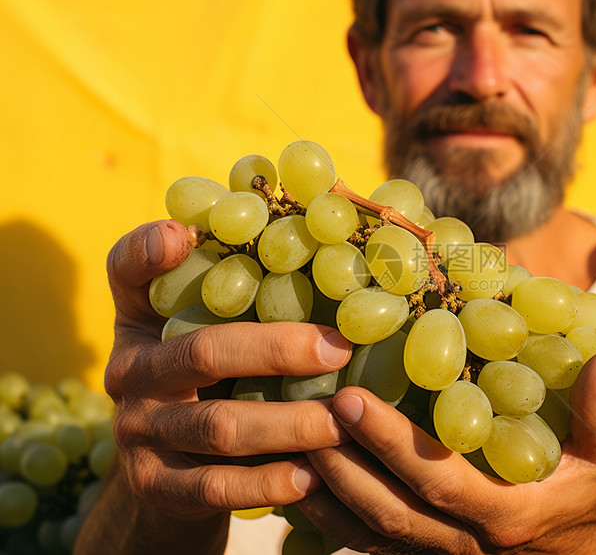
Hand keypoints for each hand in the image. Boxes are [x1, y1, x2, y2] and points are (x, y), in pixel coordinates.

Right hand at [104, 220, 353, 515]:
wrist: (173, 473)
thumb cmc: (215, 380)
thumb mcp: (215, 330)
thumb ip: (248, 292)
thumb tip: (334, 239)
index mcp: (144, 318)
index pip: (126, 270)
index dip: (147, 250)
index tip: (182, 236)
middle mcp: (131, 369)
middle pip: (203, 352)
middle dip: (277, 350)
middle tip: (338, 350)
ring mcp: (138, 429)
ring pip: (219, 425)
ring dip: (289, 425)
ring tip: (342, 422)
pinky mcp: (155, 485)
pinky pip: (215, 486)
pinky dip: (268, 482)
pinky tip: (312, 476)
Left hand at [301, 352, 595, 553]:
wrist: (570, 552)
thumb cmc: (584, 492)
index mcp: (505, 513)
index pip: (437, 480)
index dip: (392, 444)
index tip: (352, 398)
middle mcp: (464, 542)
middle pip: (389, 509)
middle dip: (344, 461)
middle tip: (305, 410)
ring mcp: (436, 554)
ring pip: (368, 532)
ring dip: (326, 489)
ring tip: (288, 439)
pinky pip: (364, 543)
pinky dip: (327, 516)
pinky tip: (296, 481)